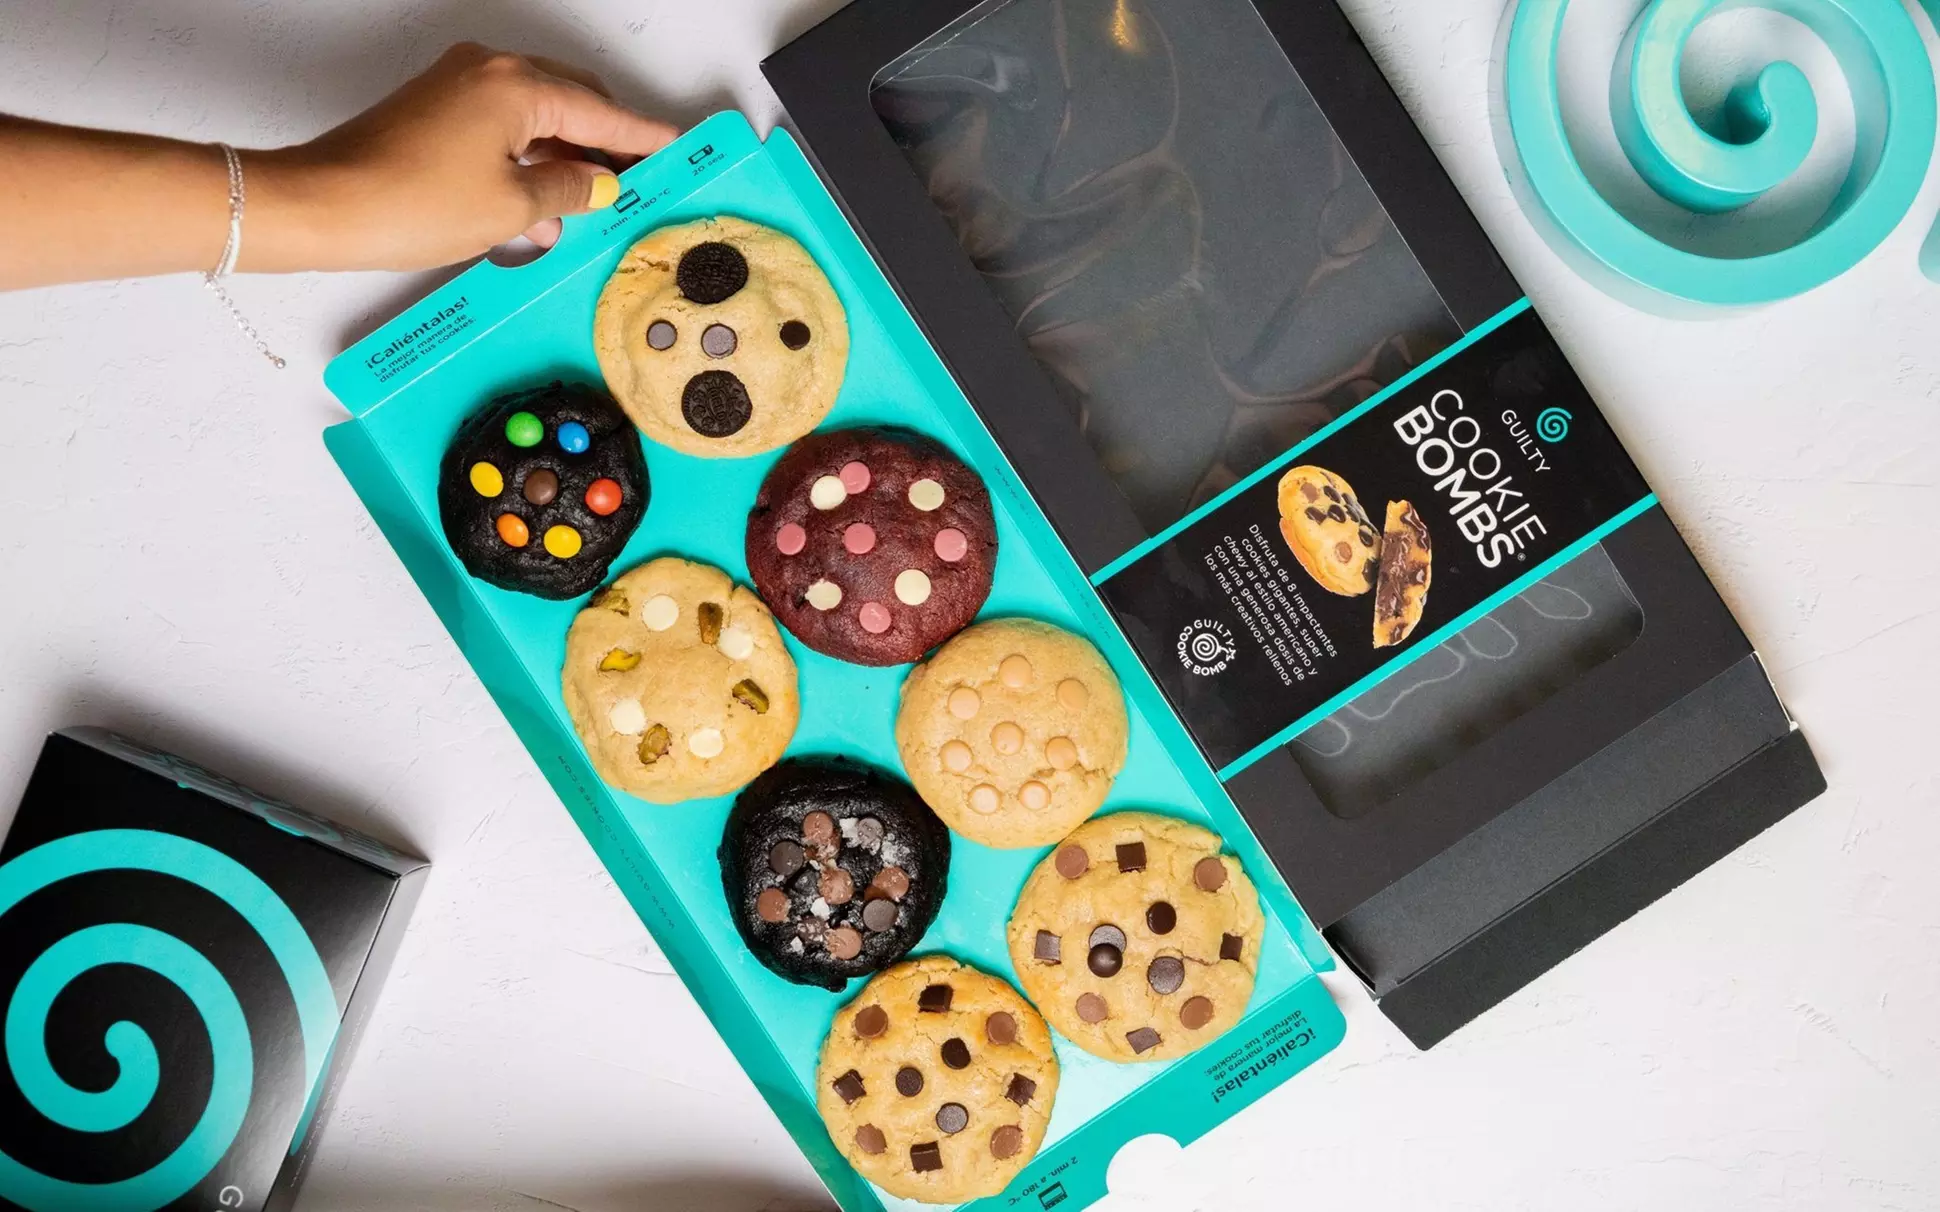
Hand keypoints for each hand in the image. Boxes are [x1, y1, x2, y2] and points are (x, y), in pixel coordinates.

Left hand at [249, 43, 678, 272]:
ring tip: (593, 207)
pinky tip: (543, 205)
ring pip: (538, 116)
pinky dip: (531, 158)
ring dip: (567, 157)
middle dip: (607, 144)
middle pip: (573, 101)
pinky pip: (504, 126)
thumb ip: (568, 190)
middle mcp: (490, 71)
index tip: (679, 149)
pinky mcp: (437, 110)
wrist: (324, 207)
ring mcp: (459, 86)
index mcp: (517, 85)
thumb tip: (600, 183)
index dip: (644, 137)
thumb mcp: (512, 207)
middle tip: (641, 182)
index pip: (601, 111)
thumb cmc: (409, 202)